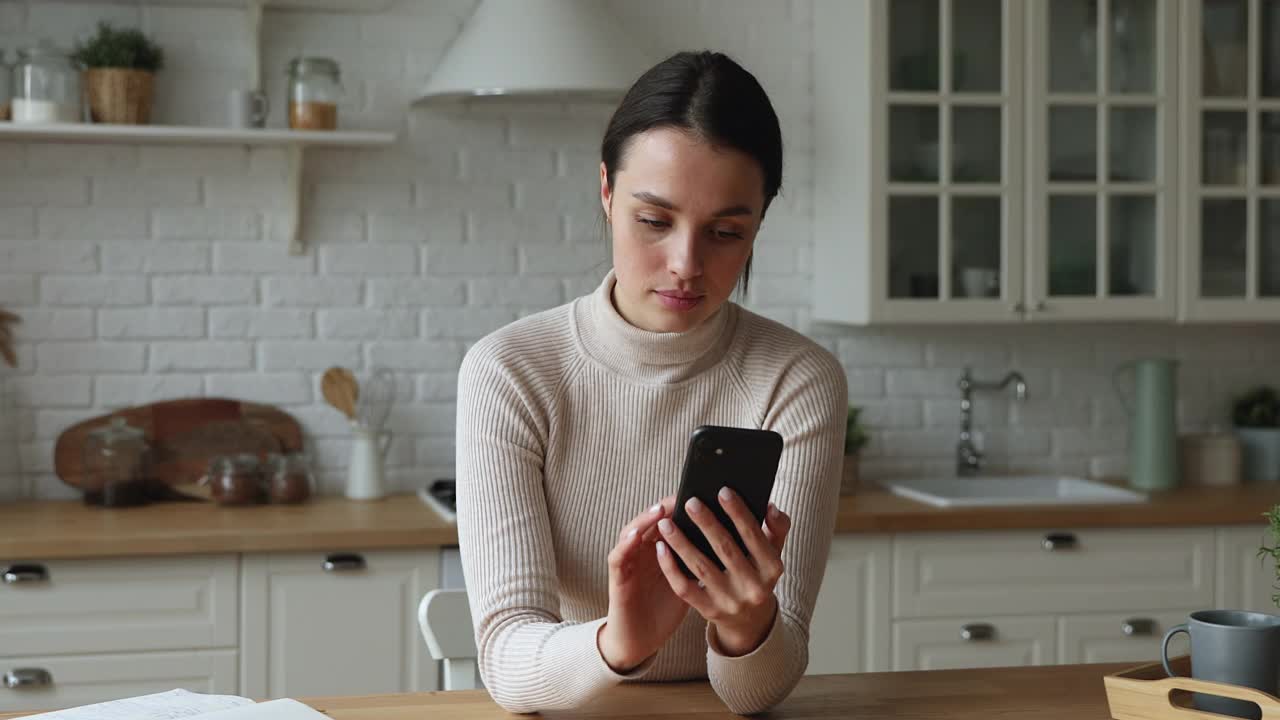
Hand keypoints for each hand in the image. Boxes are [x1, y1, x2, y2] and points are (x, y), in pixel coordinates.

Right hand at [597, 496, 689, 672]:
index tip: (703, 496)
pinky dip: (626, 544)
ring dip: (645, 520)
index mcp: (661, 548)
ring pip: (633, 532)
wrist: (641, 639)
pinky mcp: (617, 578)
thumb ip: (702, 558)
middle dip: (668, 507)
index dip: (684, 508)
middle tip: (684, 493)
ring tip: (660, 509)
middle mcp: (642, 550)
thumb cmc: (666, 608)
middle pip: (652, 521)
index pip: (671, 521)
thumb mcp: (688, 579)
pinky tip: (636, 536)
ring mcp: (628, 562)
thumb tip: (731, 539)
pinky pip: (618, 557)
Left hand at [655, 488, 791, 656]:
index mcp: (772, 568)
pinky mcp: (709, 611)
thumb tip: (770, 507)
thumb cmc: (758, 573)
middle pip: (726, 549)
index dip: (738, 513)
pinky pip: (685, 588)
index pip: (753, 536)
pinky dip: (671, 568)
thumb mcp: (774, 552)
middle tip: (690, 501)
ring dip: (681, 543)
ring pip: (701, 568)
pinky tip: (661, 548)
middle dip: (706, 523)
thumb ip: (777, 528)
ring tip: (666, 523)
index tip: (722, 491)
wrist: (750, 620)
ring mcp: (730, 602)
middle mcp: (753, 587)